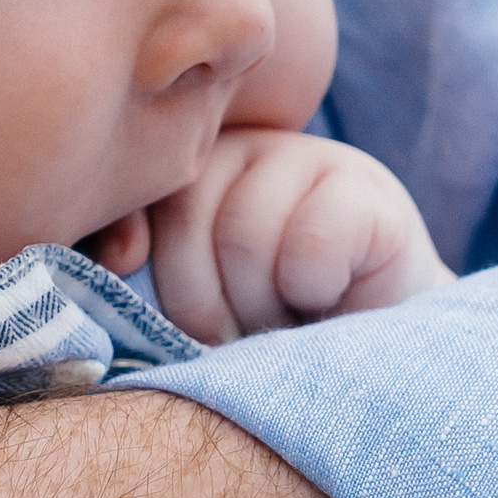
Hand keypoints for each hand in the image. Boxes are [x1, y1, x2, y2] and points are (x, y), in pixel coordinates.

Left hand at [101, 128, 454, 345]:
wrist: (377, 350)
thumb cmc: (267, 327)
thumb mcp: (192, 295)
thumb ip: (147, 263)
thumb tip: (119, 254)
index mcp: (192, 166)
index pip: (141, 190)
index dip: (129, 236)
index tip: (130, 269)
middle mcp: (249, 146)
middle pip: (187, 213)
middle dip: (203, 298)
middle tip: (239, 324)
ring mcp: (315, 159)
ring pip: (245, 233)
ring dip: (259, 302)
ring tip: (285, 314)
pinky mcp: (372, 194)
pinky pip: (311, 242)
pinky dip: (312, 287)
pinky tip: (330, 295)